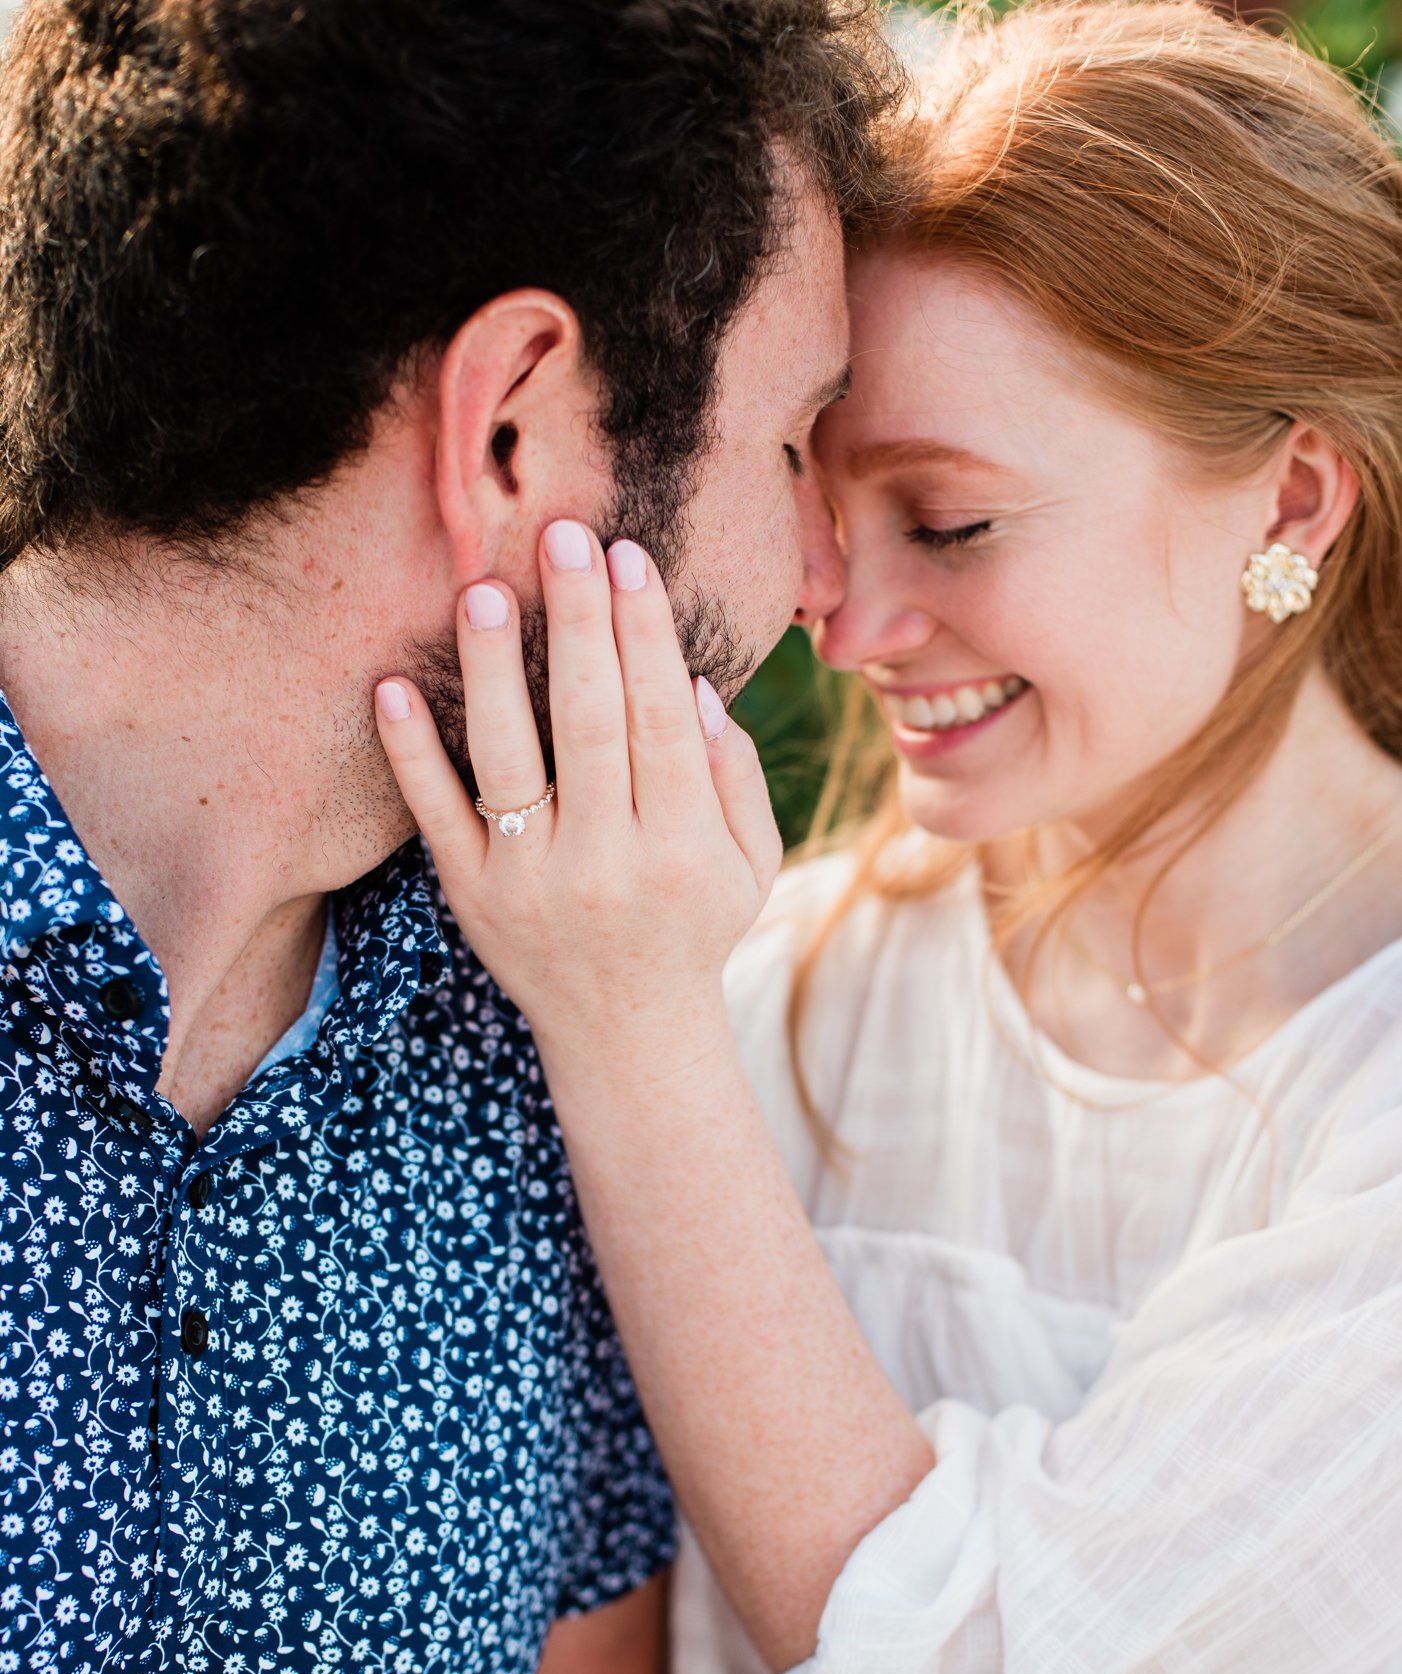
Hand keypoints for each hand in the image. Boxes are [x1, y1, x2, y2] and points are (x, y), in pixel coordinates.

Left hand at [374, 519, 781, 1081]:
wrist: (628, 1037)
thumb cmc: (695, 928)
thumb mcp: (750, 865)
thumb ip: (734, 777)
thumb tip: (691, 684)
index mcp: (681, 846)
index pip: (657, 718)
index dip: (643, 632)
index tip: (625, 556)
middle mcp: (605, 861)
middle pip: (588, 723)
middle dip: (579, 623)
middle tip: (561, 535)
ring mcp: (530, 880)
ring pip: (508, 760)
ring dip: (494, 672)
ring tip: (484, 590)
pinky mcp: (470, 894)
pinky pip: (436, 816)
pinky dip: (411, 753)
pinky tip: (392, 685)